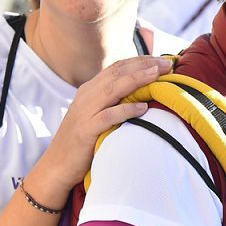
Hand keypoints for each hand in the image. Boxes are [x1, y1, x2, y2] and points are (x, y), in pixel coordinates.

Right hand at [27, 55, 173, 203]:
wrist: (57, 165)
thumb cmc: (83, 141)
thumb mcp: (97, 114)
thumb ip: (114, 102)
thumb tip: (143, 94)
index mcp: (90, 90)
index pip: (118, 67)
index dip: (141, 60)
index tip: (163, 60)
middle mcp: (87, 96)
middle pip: (118, 73)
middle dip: (144, 65)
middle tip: (168, 63)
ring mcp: (85, 112)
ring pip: (112, 89)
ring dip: (137, 80)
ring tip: (157, 74)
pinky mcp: (85, 130)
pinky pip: (108, 116)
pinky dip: (125, 110)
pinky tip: (143, 107)